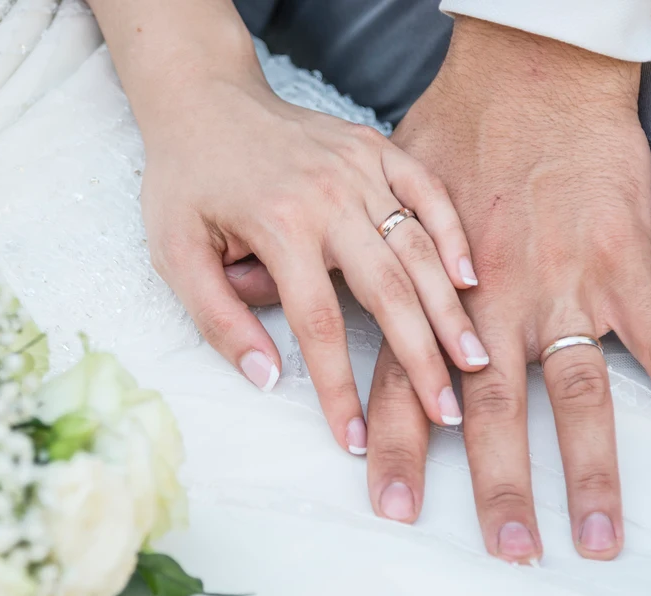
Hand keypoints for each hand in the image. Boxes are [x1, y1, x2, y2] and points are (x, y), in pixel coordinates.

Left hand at [139, 61, 487, 452]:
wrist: (204, 101)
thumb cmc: (187, 182)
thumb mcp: (176, 253)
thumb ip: (217, 317)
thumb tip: (266, 378)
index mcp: (279, 224)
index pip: (318, 325)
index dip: (339, 388)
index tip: (356, 439)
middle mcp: (328, 195)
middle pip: (389, 290)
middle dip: (421, 357)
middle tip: (446, 410)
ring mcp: (359, 167)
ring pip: (418, 246)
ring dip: (449, 308)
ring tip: (474, 360)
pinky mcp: (376, 149)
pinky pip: (427, 192)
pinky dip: (452, 234)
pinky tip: (470, 280)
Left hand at [366, 18, 650, 557]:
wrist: (530, 75)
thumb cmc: (448, 133)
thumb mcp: (366, 195)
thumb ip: (334, 262)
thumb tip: (262, 300)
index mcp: (430, 289)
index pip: (404, 383)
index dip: (395, 448)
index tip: (389, 509)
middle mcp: (493, 300)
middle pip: (491, 409)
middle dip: (497, 486)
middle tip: (507, 552)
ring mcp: (562, 286)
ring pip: (576, 392)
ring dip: (589, 468)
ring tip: (596, 538)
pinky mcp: (621, 264)